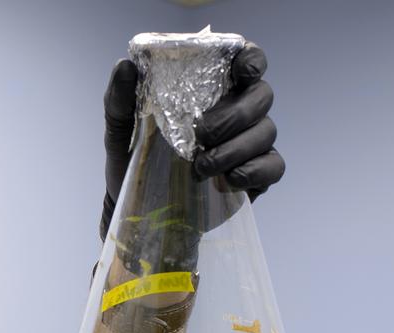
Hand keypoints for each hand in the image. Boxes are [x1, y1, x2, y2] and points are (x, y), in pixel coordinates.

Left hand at [100, 43, 286, 239]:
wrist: (139, 211)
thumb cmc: (134, 162)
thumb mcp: (121, 132)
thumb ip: (120, 100)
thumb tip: (125, 66)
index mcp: (211, 90)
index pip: (245, 60)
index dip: (252, 59)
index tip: (243, 70)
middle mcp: (237, 111)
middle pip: (262, 95)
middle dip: (235, 114)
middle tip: (202, 134)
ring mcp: (250, 143)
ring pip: (266, 131)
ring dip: (235, 148)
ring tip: (201, 167)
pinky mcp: (255, 176)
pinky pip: (273, 166)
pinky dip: (254, 172)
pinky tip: (228, 179)